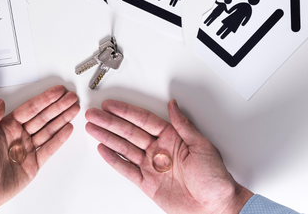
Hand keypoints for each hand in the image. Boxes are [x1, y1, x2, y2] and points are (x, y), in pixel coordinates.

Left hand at [0, 85, 79, 213]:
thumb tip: (0, 102)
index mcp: (6, 127)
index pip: (30, 109)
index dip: (44, 99)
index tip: (56, 92)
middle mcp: (18, 136)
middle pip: (43, 117)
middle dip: (58, 106)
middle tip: (71, 97)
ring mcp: (27, 149)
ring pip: (48, 130)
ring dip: (62, 119)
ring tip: (74, 109)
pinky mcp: (33, 163)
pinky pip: (49, 148)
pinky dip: (59, 138)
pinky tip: (67, 128)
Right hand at [85, 99, 252, 213]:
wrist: (215, 208)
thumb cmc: (215, 179)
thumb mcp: (202, 146)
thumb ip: (184, 125)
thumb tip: (173, 105)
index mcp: (172, 138)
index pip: (143, 120)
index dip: (125, 112)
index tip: (110, 104)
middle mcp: (159, 150)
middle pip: (129, 132)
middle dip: (110, 122)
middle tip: (93, 114)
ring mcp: (152, 166)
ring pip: (124, 148)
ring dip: (107, 137)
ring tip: (92, 128)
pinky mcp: (147, 183)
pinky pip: (127, 169)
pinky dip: (114, 160)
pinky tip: (103, 149)